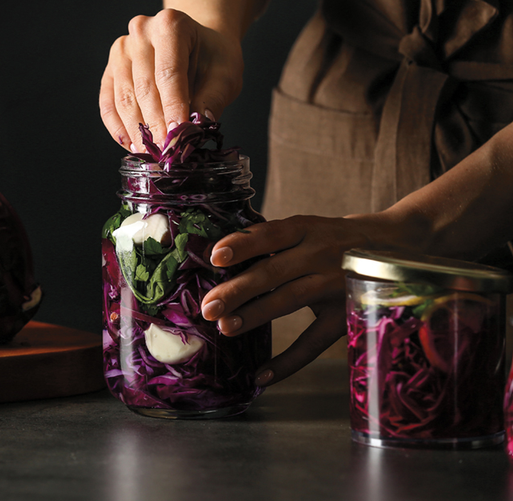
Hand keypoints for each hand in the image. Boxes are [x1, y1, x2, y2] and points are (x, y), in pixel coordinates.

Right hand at [99, 8, 244, 151]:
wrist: (197, 46)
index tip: (176, 135)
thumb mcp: (225, 75)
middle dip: (155, 124)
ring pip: (124, 97)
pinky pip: (108, 102)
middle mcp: (141, 31)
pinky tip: (131, 144)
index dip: (172, 107)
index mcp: (171, 24)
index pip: (169, 73)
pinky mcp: (110, 69)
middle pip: (144, 87)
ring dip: (137, 129)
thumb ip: (212, 100)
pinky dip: (118, 127)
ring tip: (150, 152)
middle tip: (165, 152)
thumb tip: (196, 129)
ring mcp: (121, 49)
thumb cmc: (212, 58)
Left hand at [200, 214, 396, 385]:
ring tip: (225, 328)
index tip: (215, 257)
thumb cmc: (331, 238)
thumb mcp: (306, 228)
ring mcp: (337, 285)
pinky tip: (261, 374)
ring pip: (290, 301)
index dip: (244, 244)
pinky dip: (288, 361)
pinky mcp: (347, 315)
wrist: (394, 244)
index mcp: (307, 228)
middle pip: (274, 272)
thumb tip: (218, 257)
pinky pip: (314, 342)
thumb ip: (270, 241)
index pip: (272, 234)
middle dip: (238, 290)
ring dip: (255, 316)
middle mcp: (322, 254)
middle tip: (208, 306)